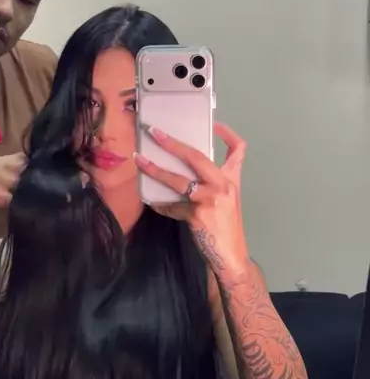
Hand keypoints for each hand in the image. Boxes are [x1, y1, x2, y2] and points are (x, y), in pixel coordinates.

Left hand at [134, 122, 249, 277]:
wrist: (230, 256)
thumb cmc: (226, 229)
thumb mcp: (225, 202)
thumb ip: (211, 186)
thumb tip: (184, 173)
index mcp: (232, 180)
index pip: (238, 150)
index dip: (226, 133)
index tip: (213, 123)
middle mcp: (223, 186)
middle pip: (196, 157)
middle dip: (173, 143)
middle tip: (154, 133)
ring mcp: (210, 200)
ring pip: (178, 180)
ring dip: (156, 170)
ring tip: (140, 161)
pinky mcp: (197, 215)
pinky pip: (172, 206)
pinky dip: (161, 205)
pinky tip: (153, 203)